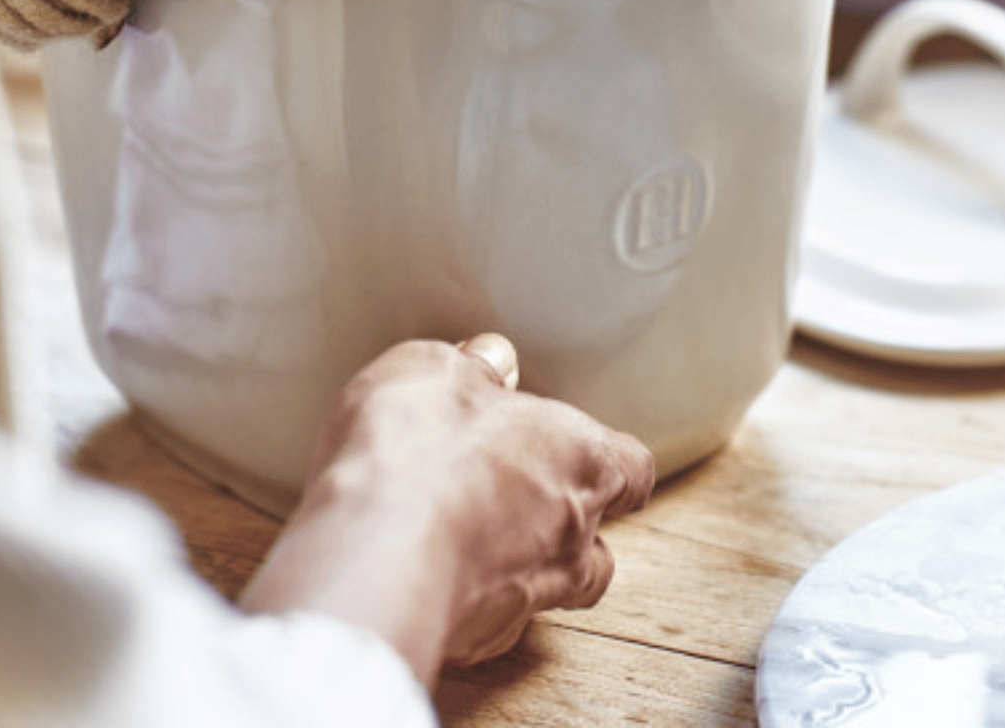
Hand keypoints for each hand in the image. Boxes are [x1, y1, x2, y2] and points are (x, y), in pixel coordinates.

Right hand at [239, 337, 655, 682]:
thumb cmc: (419, 448)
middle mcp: (568, 534)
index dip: (611, 460)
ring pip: (550, 591)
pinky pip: (485, 624)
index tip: (588, 451)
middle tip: (520, 496)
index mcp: (580, 458)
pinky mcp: (473, 642)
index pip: (631, 467)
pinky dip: (465, 602)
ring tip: (476, 542)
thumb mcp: (436, 369)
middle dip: (568, 525)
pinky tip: (427, 575)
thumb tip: (488, 361)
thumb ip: (473, 367)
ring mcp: (526, 598)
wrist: (372, 551)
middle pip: (599, 544)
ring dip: (522, 568)